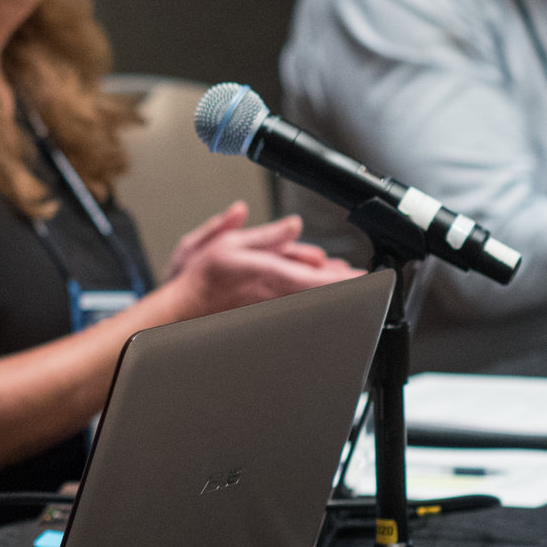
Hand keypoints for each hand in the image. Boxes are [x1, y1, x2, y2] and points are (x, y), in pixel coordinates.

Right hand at [165, 213, 355, 319]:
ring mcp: (274, 312)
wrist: (180, 312)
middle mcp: (277, 297)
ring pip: (311, 302)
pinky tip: (307, 296)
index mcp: (271, 275)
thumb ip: (267, 236)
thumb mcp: (229, 244)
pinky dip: (307, 301)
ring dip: (323, 290)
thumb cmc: (199, 280)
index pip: (322, 279)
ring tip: (330, 278)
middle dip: (337, 280)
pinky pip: (296, 312)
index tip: (365, 276)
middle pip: (321, 292)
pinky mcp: (268, 321)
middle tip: (346, 272)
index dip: (348, 279)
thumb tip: (293, 225)